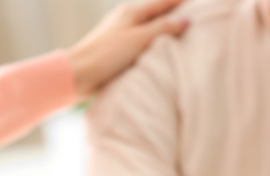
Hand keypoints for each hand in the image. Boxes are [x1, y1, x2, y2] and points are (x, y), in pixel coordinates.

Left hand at [67, 0, 188, 97]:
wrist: (79, 73)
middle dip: (171, 12)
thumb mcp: (139, 39)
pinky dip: (152, 41)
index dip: (178, 0)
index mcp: (131, 12)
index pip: (161, 3)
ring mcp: (120, 34)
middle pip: (154, 13)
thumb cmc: (108, 54)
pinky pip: (140, 41)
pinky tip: (157, 49)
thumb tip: (185, 21)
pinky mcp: (116, 49)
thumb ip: (162, 29)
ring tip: (178, 31)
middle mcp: (125, 20)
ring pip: (147, 27)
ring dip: (161, 27)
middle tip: (190, 13)